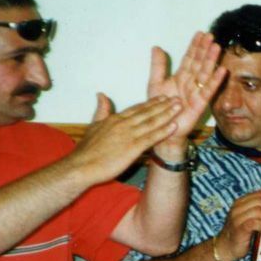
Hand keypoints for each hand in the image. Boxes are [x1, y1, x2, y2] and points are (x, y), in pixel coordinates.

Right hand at [66, 94, 180, 184]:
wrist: (81, 166)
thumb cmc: (86, 150)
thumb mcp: (93, 125)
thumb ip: (101, 110)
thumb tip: (101, 94)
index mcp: (115, 119)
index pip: (136, 109)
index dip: (151, 103)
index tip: (162, 97)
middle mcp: (123, 124)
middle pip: (147, 112)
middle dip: (163, 105)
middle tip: (177, 98)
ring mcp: (129, 135)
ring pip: (152, 122)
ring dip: (167, 114)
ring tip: (179, 107)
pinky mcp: (133, 148)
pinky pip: (152, 137)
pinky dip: (164, 131)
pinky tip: (174, 126)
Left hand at [149, 32, 226, 154]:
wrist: (160, 129)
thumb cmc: (158, 108)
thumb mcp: (155, 83)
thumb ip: (158, 66)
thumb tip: (156, 47)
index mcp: (180, 77)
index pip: (189, 58)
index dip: (195, 46)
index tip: (200, 34)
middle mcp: (190, 83)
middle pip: (199, 63)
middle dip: (205, 50)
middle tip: (211, 36)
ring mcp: (196, 92)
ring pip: (205, 73)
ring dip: (211, 61)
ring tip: (217, 47)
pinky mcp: (200, 104)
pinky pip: (209, 90)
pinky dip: (215, 81)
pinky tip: (222, 70)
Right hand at [215, 190, 260, 260]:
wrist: (225, 247)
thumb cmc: (239, 231)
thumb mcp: (246, 215)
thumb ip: (254, 204)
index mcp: (239, 203)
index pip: (258, 194)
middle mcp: (237, 209)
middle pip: (260, 201)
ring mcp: (237, 219)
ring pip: (258, 211)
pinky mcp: (240, 230)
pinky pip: (255, 223)